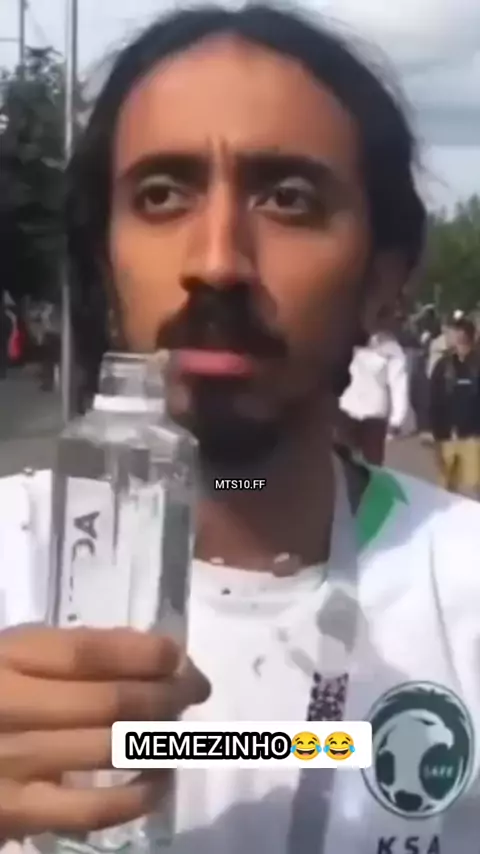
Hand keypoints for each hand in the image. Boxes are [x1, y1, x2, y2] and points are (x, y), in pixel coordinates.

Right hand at [0, 625, 209, 839]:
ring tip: (178, 731)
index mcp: (7, 657)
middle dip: (168, 693)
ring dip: (160, 738)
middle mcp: (10, 705)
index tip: (180, 656)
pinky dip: (138, 797)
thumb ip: (69, 651)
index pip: (90, 651)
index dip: (145, 653)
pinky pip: (92, 811)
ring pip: (110, 749)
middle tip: (196, 690)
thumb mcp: (11, 655)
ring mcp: (11, 763)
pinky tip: (157, 782)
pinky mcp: (14, 815)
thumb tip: (153, 653)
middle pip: (110, 700)